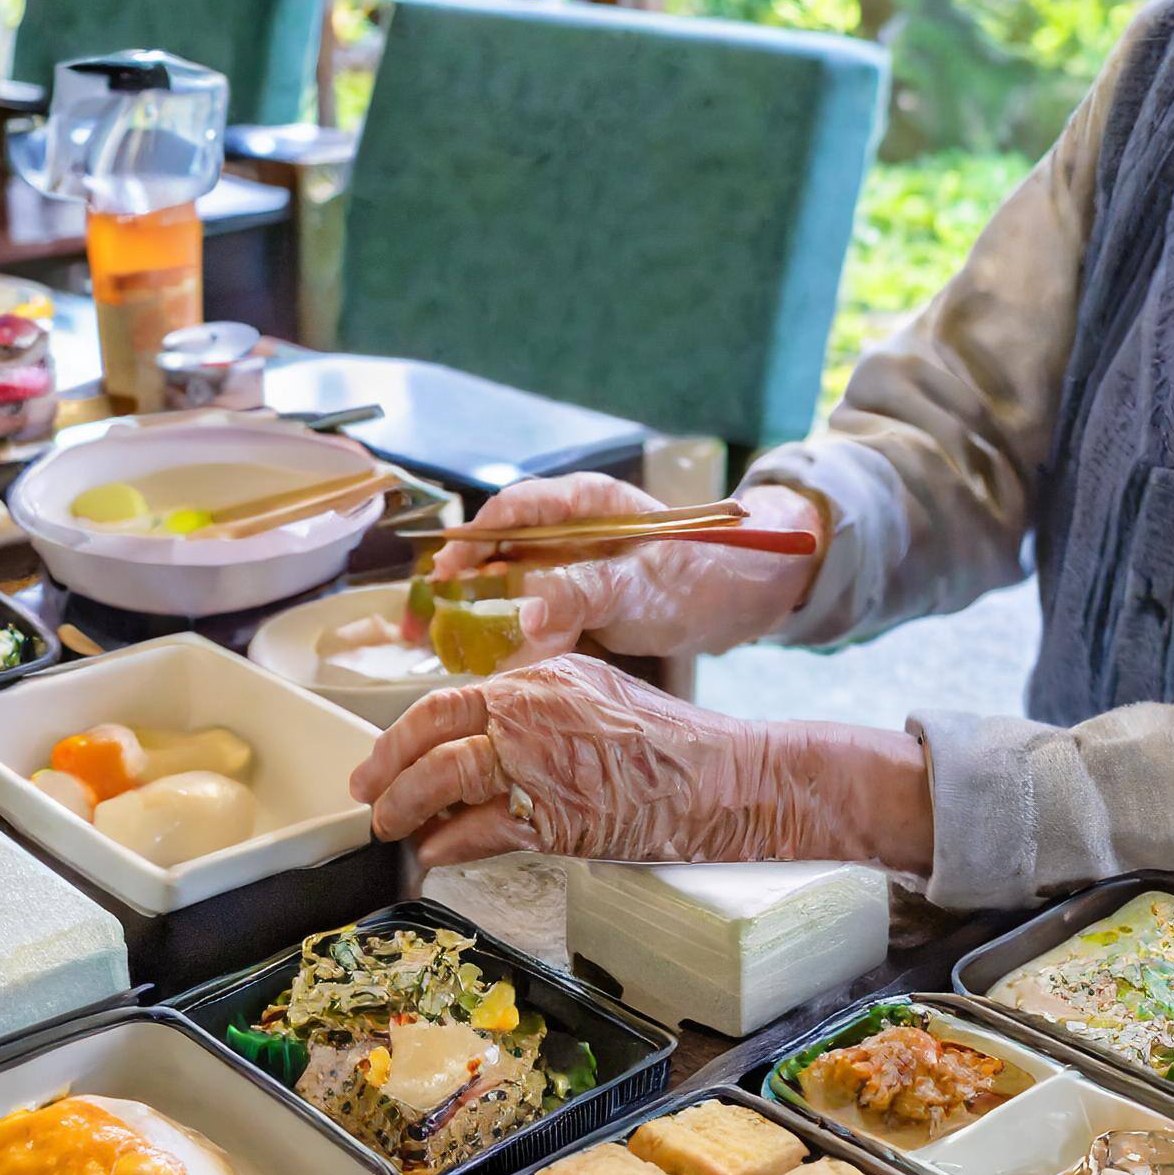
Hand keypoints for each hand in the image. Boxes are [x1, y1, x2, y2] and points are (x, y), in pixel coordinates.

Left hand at [350, 655, 934, 873]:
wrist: (725, 778)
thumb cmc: (674, 747)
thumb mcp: (601, 699)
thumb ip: (542, 711)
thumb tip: (489, 744)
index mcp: (543, 675)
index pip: (451, 699)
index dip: (407, 732)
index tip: (387, 756)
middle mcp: (531, 708)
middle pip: (432, 731)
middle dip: (388, 766)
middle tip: (368, 794)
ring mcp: (538, 759)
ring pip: (444, 778)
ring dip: (407, 807)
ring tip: (392, 828)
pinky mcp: (552, 813)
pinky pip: (479, 829)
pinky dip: (449, 844)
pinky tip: (437, 854)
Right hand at [426, 474, 824, 663]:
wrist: (755, 595)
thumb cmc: (710, 570)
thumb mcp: (648, 583)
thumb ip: (589, 592)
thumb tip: (531, 610)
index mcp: (585, 503)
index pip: (511, 511)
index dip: (470, 541)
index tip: (440, 574)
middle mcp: (573, 530)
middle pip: (498, 551)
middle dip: (456, 587)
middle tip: (418, 627)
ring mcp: (577, 566)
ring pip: (513, 587)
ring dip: (479, 617)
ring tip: (442, 654)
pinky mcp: (586, 601)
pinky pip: (539, 617)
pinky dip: (515, 641)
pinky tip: (495, 671)